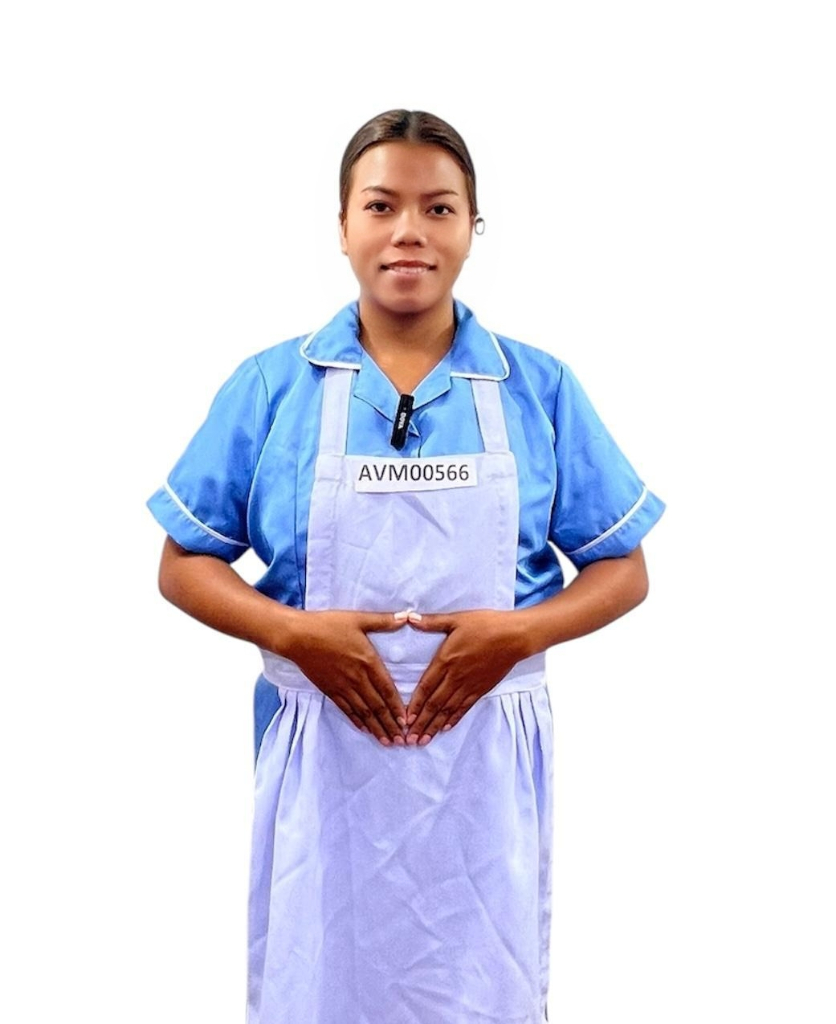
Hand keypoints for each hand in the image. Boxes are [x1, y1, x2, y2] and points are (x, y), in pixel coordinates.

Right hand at [283, 610, 408, 745]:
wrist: (298, 636)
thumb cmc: (328, 625)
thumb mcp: (358, 619)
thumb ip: (384, 620)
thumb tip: (407, 616)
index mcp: (368, 661)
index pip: (387, 690)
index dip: (397, 708)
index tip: (407, 722)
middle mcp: (357, 678)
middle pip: (377, 706)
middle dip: (390, 725)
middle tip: (401, 741)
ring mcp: (342, 686)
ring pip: (363, 712)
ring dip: (376, 728)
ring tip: (386, 741)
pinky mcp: (330, 690)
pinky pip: (346, 709)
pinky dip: (357, 721)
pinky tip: (365, 729)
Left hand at [404, 610, 530, 745]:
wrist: (515, 636)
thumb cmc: (486, 624)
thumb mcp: (456, 619)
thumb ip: (432, 622)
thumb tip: (409, 617)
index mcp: (446, 660)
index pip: (426, 687)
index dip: (415, 705)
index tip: (405, 719)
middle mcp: (456, 677)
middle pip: (435, 704)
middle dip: (421, 723)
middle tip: (409, 739)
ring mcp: (469, 685)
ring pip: (448, 710)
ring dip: (434, 726)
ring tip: (423, 741)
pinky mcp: (481, 689)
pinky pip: (464, 708)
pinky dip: (454, 719)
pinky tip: (445, 729)